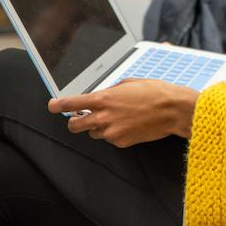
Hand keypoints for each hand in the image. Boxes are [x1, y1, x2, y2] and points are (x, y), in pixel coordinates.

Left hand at [48, 79, 198, 147]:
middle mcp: (104, 117)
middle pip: (75, 125)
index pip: (72, 104)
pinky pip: (110, 138)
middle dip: (75, 121)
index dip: (59, 105)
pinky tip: (128, 124)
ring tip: (116, 117)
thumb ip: (110, 90)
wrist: (173, 110)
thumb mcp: (130, 83)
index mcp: (105, 99)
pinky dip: (114, 132)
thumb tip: (102, 95)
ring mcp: (112, 132)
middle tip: (81, 116)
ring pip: (93, 132)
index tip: (52, 106)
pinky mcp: (121, 142)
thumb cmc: (155, 93)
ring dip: (98, 126)